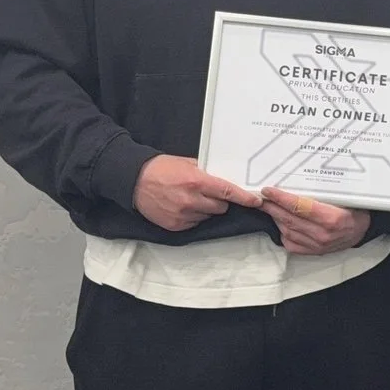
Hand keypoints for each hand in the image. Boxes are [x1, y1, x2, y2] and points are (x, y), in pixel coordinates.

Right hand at [133, 154, 258, 232]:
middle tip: (208, 192)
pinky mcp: (175, 226)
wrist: (134, 180)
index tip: (255, 201)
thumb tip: (225, 178)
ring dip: (206, 209)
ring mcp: (183, 215)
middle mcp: (191, 200)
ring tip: (190, 197)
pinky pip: (195, 223)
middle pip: (220, 206)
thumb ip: (206, 172)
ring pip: (208, 216)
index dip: (243, 198)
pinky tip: (182, 206)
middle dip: (219, 200)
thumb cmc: (161, 168)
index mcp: (196, 182)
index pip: (227, 192)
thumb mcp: (186, 163)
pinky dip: (193, 216)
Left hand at [260, 189, 370, 255]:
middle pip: (289, 219)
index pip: (299, 207)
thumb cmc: (355, 209)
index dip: (280, 198)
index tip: (268, 191)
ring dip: (276, 218)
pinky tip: (280, 222)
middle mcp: (323, 234)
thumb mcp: (344, 196)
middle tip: (261, 197)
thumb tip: (297, 179)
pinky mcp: (314, 252)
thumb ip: (323, 191)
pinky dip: (283, 233)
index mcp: (332, 218)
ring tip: (268, 207)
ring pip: (288, 231)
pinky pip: (292, 244)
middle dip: (272, 207)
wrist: (363, 230)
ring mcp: (318, 246)